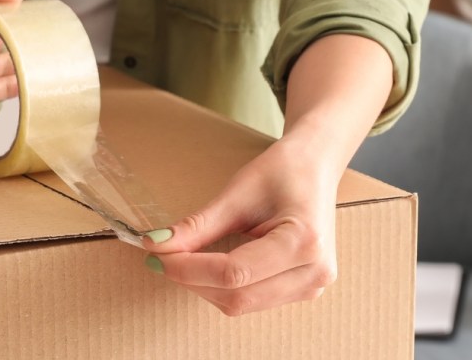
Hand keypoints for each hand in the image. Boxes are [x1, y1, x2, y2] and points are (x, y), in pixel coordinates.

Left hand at [142, 135, 338, 315]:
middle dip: (192, 280)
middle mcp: (314, 272)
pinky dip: (222, 288)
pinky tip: (208, 267)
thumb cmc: (282, 172)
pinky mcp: (303, 291)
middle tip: (160, 258)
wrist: (315, 168)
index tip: (156, 255)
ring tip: (182, 260)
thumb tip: (156, 245)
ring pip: (242, 305)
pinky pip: (253, 301)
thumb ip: (198, 226)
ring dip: (204, 287)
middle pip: (237, 296)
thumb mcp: (237, 194)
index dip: (188, 268)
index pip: (234, 272)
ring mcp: (312, 287)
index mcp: (304, 242)